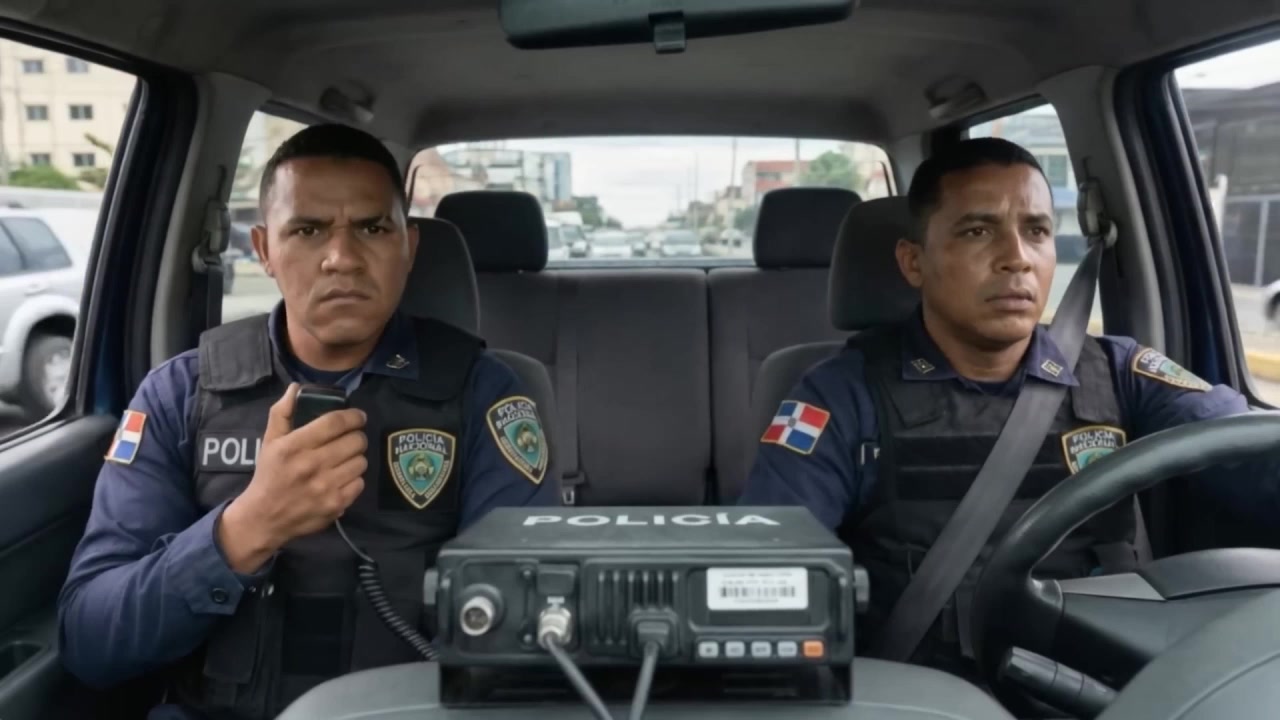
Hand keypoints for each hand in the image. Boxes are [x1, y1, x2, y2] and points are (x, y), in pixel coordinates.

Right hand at [217, 383, 366, 572]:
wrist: (264, 518)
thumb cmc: (269, 475)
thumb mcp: (269, 441)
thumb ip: (282, 412)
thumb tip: (296, 388)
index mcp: (294, 446)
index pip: (335, 423)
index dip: (353, 416)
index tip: (358, 416)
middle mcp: (312, 465)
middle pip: (355, 441)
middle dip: (357, 436)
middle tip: (351, 438)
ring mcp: (326, 487)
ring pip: (361, 461)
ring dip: (356, 458)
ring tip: (345, 458)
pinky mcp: (336, 504)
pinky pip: (359, 483)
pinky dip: (354, 479)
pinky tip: (342, 478)